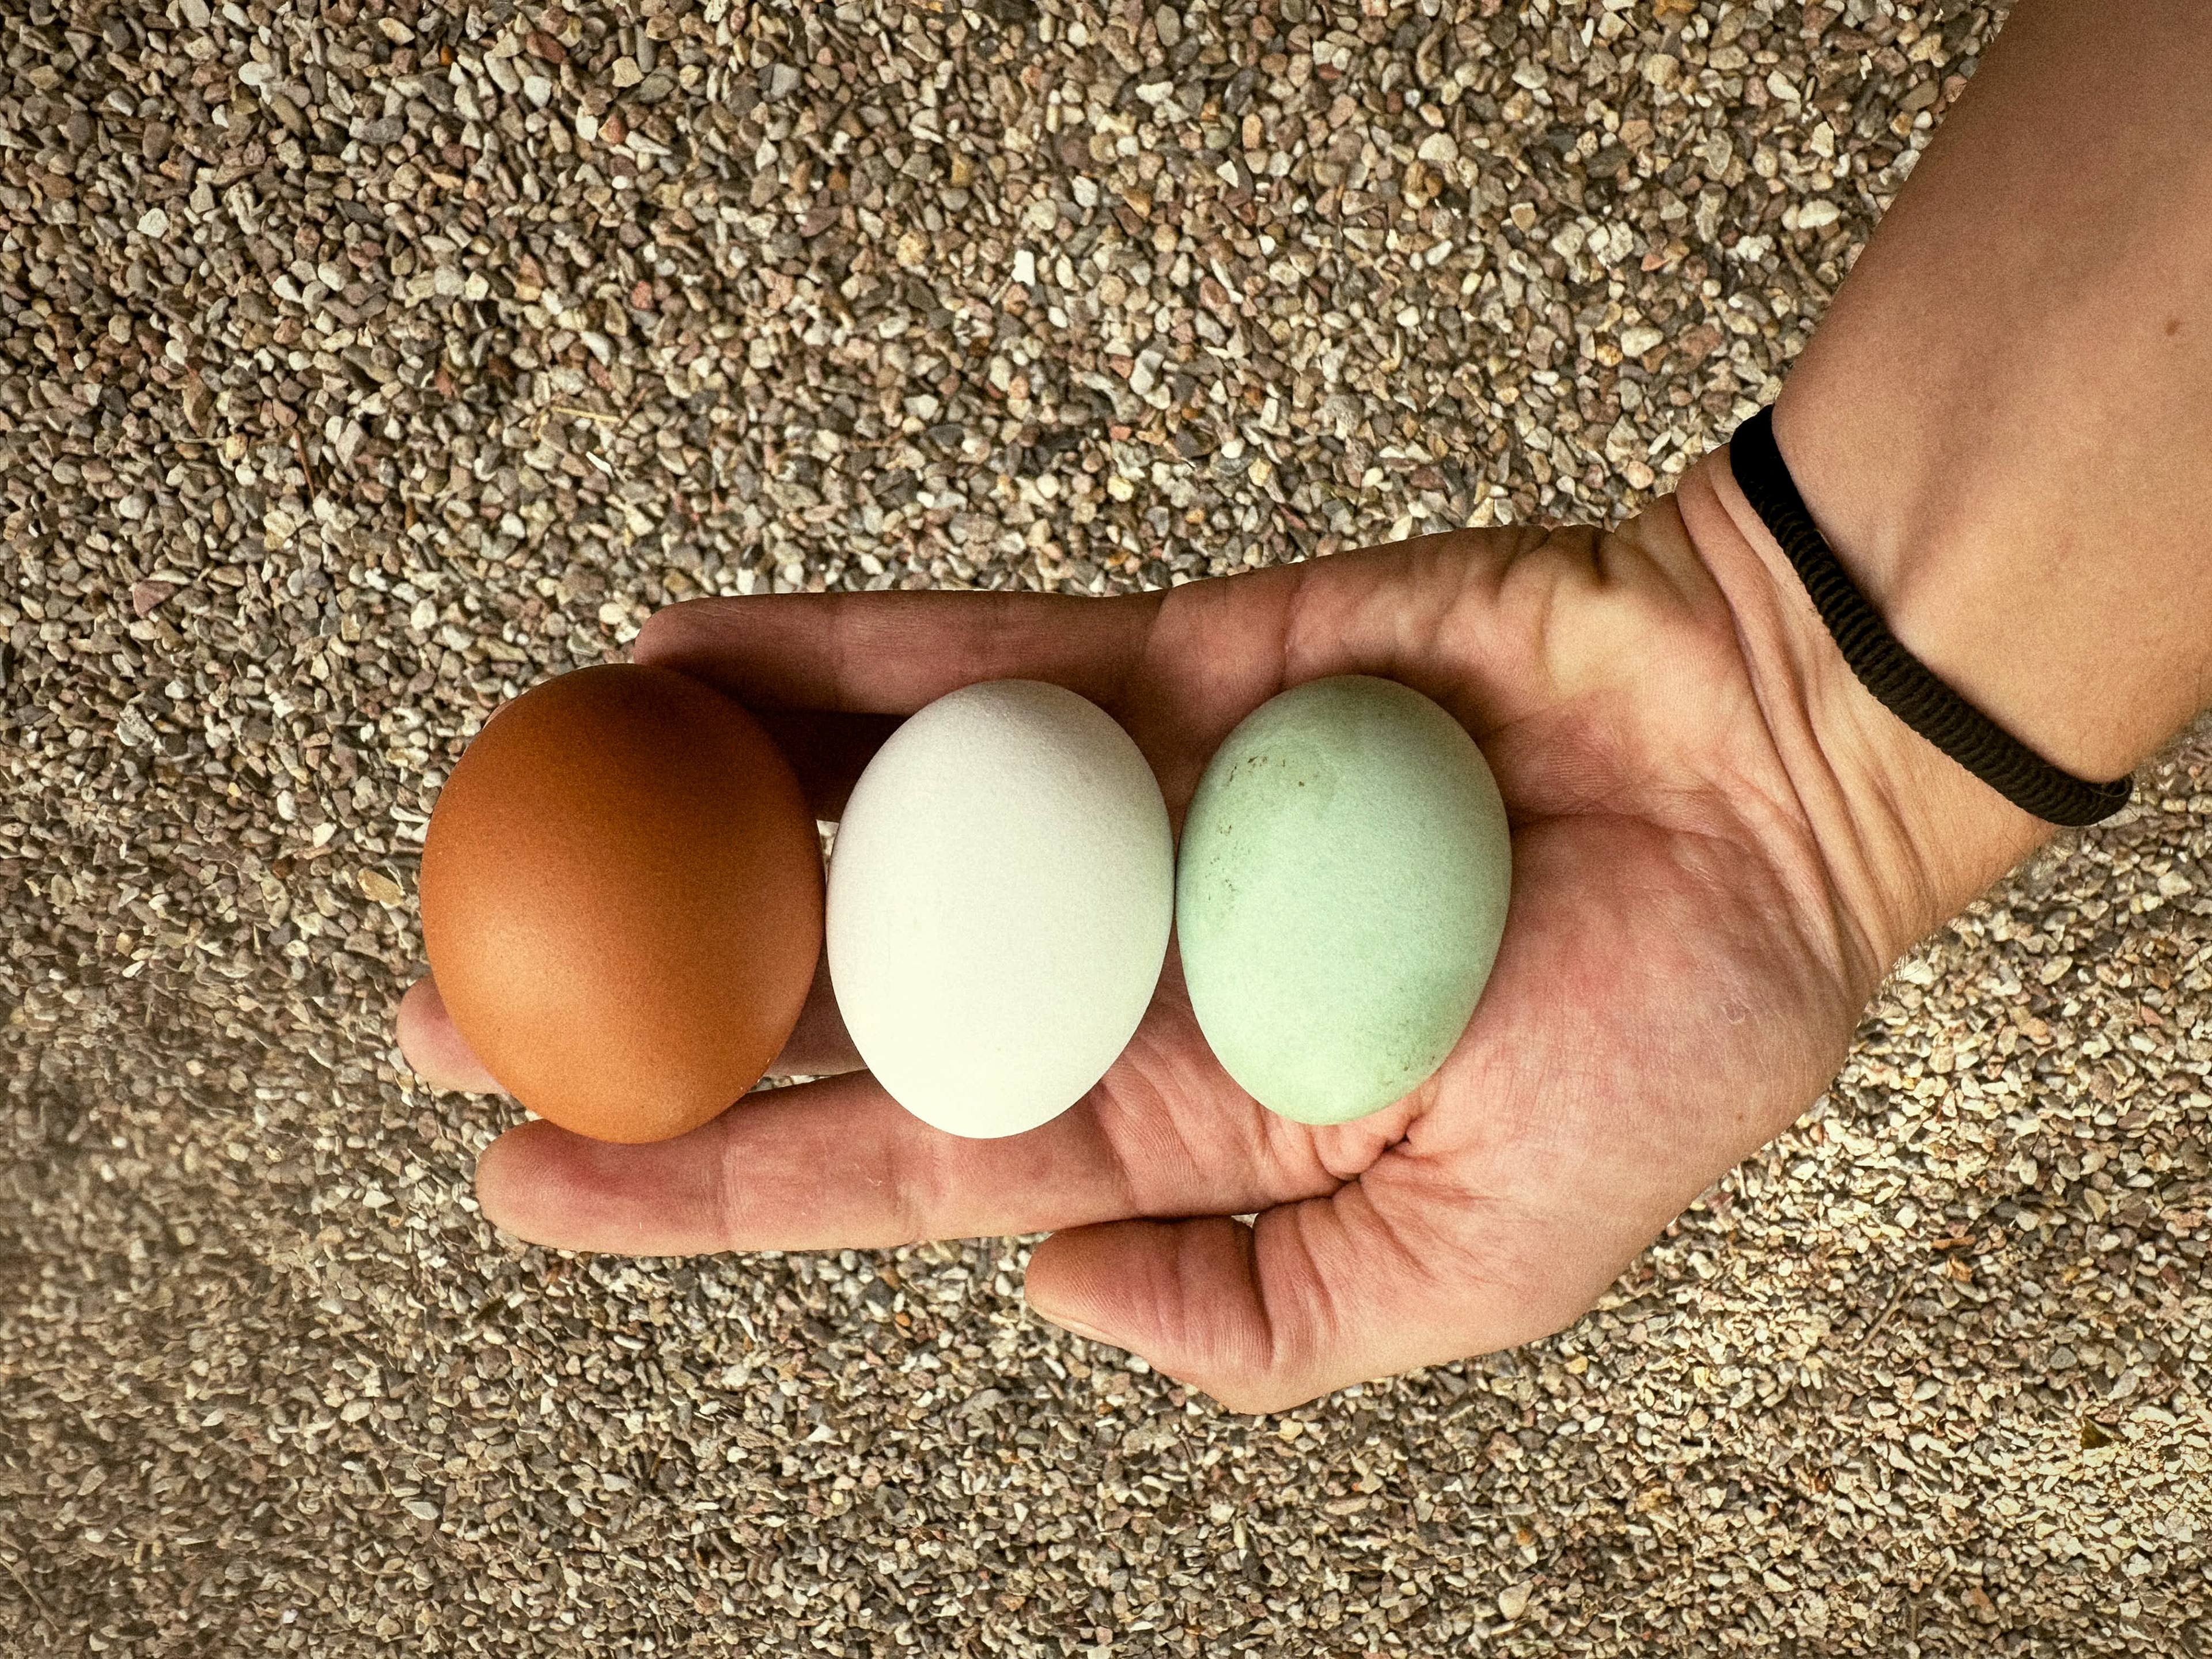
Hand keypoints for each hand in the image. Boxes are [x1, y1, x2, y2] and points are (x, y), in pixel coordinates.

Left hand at [398, 449, 2023, 1413]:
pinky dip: (829, 654)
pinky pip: (966, 659)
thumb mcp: (1500, 1261)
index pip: (894, 1161)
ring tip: (501, 810)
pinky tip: (679, 650)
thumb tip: (1040, 1295)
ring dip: (686, 814)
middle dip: (637, 1005)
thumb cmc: (1669, 1028)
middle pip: (833, 994)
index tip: (528, 1170)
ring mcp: (1126, 808)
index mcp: (1178, 1122)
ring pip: (864, 819)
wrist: (1768, 781)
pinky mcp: (1162, 667)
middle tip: (432, 1009)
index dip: (706, 1178)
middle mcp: (1118, 964)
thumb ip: (1274, 1324)